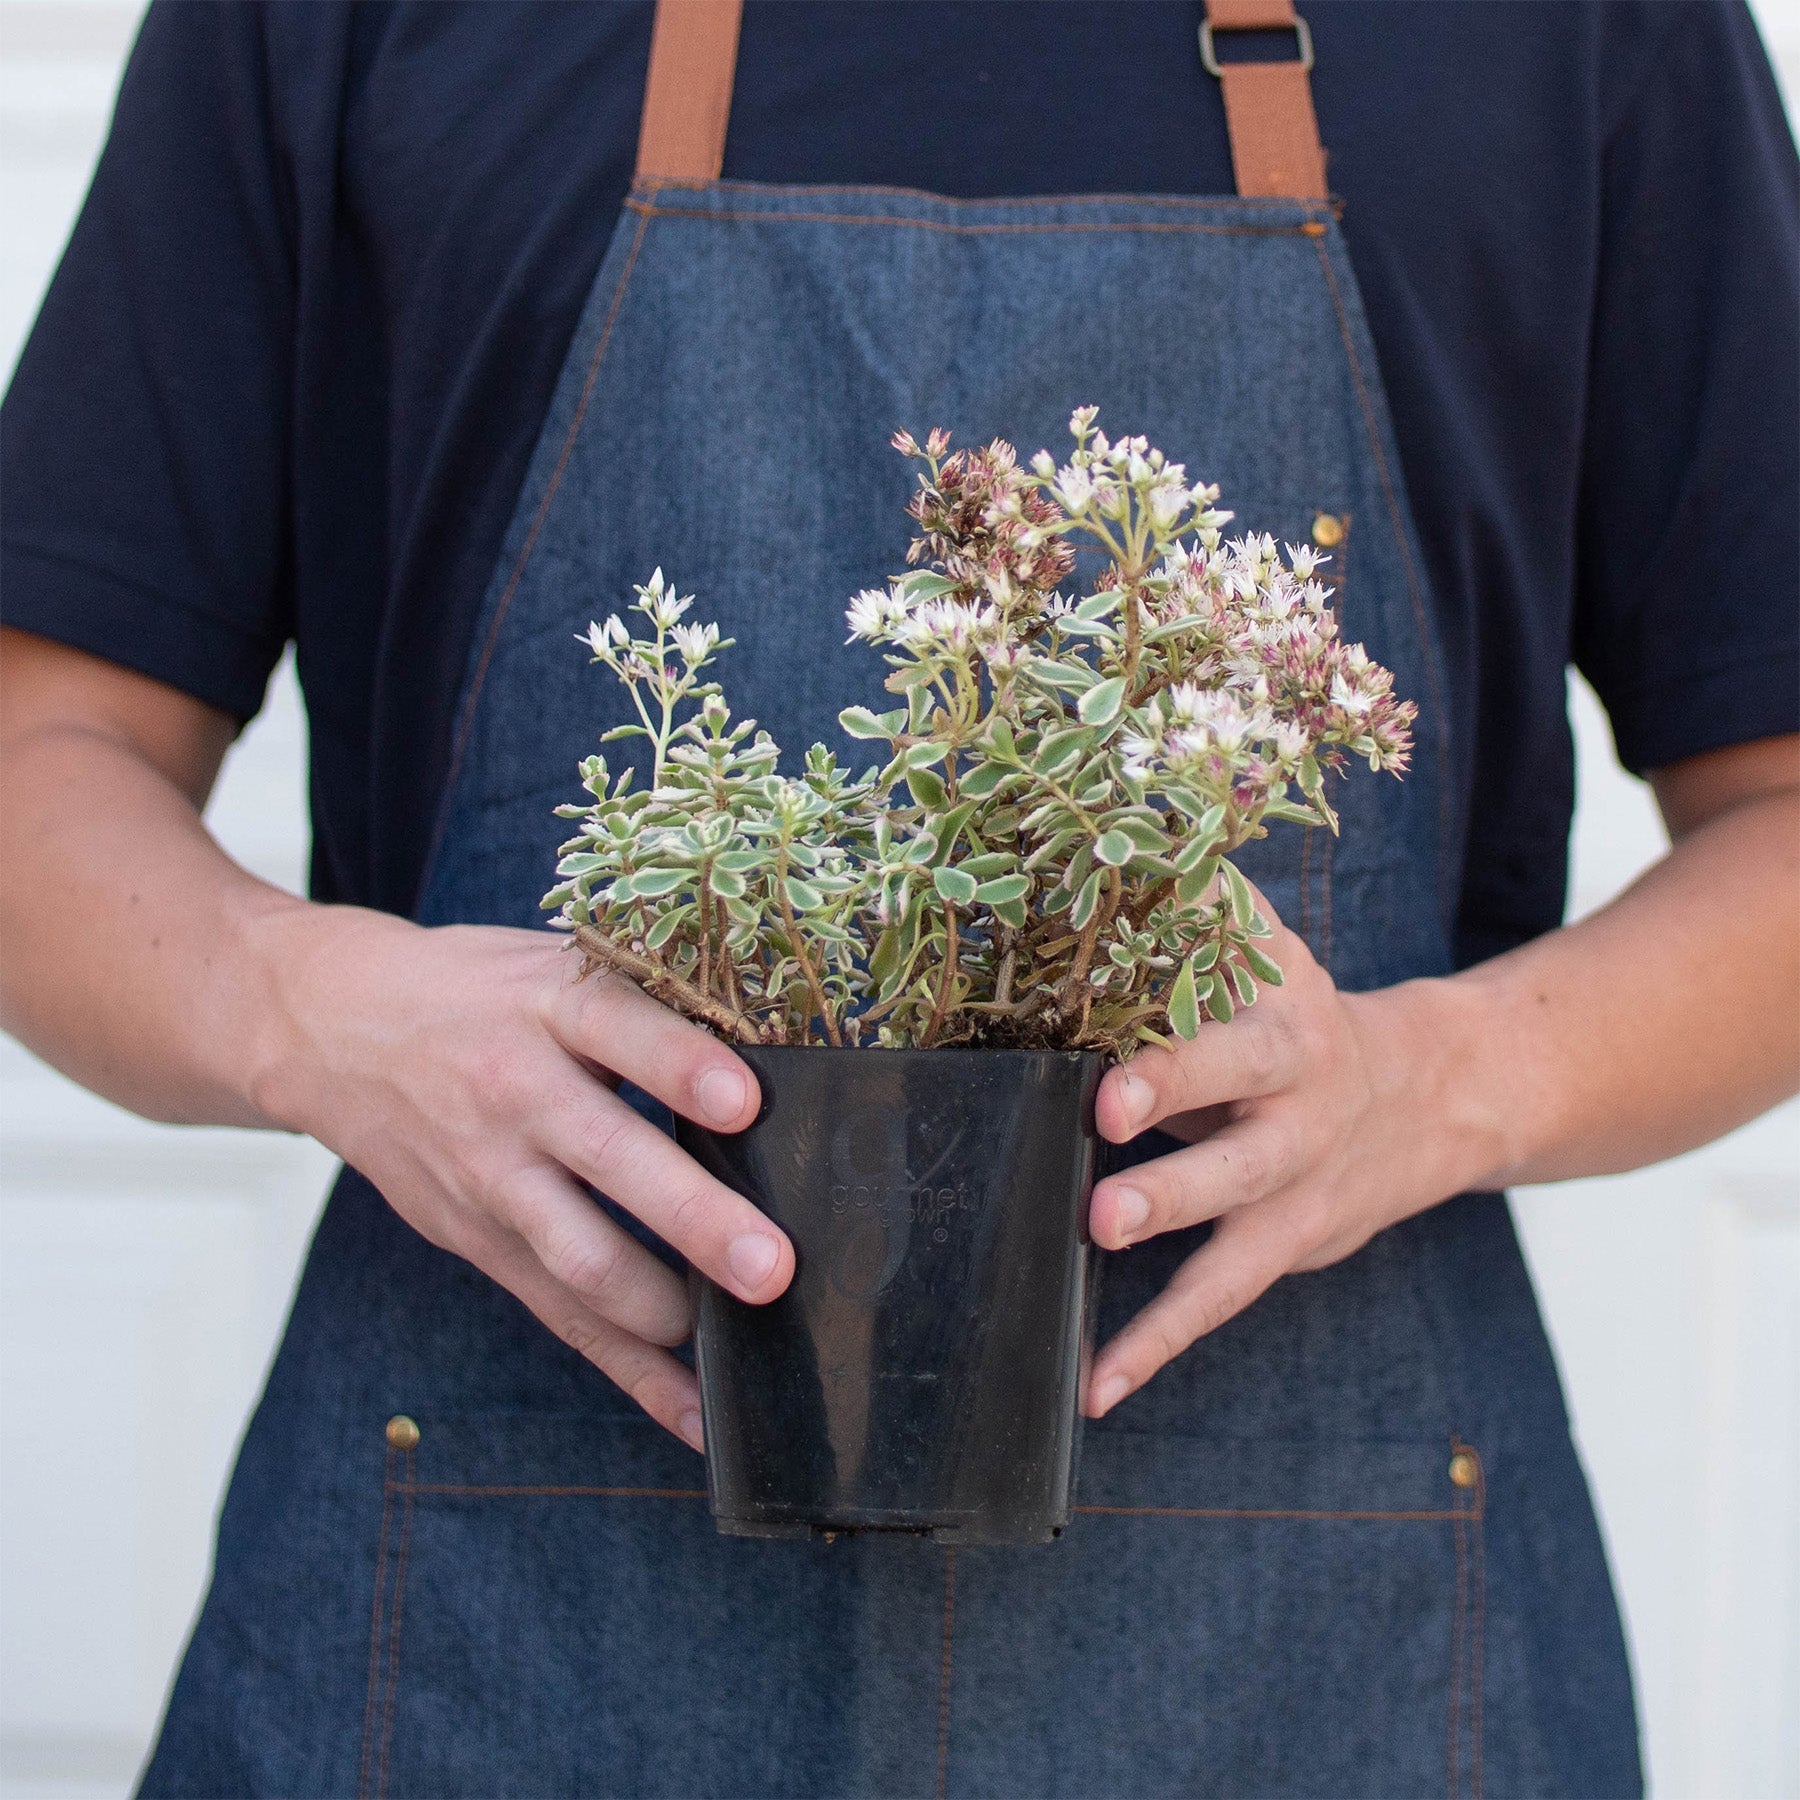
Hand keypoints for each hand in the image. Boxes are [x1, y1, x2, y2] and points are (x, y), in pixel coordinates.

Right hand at [255, 908, 793, 1450]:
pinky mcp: (480, 1241)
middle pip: (610, 1157)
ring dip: (662, 1308)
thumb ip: (642, 1006)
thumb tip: (773, 1056)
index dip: (681, 1066)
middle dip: (694, 1219)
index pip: (618, 1028)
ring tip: (736, 1339)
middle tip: (769, 1265)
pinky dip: (633, 1373)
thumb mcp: (549, 967)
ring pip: (580, 1255)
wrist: (333, 1028)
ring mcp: (494, 1175)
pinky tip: (694, 1415)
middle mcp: (519, 1091)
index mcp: (547, 1005)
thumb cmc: (479, 993)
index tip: (745, 1101)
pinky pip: (563, 1316)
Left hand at [1084, 895, 1483, 1417]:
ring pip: (1233, 1208)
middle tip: (1103, 1112)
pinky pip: (1218, 1299)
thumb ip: (1196, 925)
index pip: (1228, 1013)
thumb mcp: (1270, 962)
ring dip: (1168, 1218)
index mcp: (1286, 1016)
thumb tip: (1113, 840)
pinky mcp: (1288, 1242)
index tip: (1110, 1036)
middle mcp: (1297, 1093)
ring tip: (1095, 1231)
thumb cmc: (1304, 1022)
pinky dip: (1155, 1346)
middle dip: (1172, 1107)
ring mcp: (1296, 1176)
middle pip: (1236, 1102)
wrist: (1438, 1095)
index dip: (1176, 1030)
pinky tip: (1095, 1389)